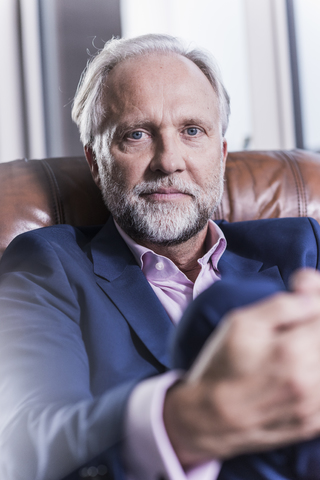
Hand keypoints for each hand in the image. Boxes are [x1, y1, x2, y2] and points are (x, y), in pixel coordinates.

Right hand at [164, 269, 319, 467]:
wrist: (212, 417)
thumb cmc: (223, 366)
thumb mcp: (241, 324)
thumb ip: (282, 306)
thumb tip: (312, 297)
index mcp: (292, 351)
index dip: (315, 304)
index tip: (305, 301)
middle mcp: (308, 380)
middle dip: (313, 329)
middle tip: (291, 332)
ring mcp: (313, 405)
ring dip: (313, 352)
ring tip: (294, 351)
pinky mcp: (313, 422)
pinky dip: (314, 376)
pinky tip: (297, 374)